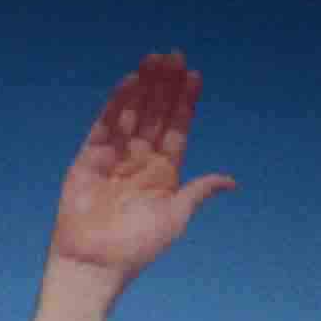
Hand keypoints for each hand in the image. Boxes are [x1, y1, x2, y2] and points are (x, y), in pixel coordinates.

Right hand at [38, 54, 231, 320]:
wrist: (95, 264)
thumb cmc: (137, 247)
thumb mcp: (176, 217)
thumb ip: (199, 191)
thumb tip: (230, 180)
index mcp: (164, 173)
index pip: (177, 129)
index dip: (186, 103)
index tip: (195, 76)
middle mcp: (140, 161)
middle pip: (156, 114)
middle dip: (165, 86)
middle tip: (174, 55)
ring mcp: (114, 158)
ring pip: (132, 114)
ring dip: (144, 87)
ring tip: (154, 59)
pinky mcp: (89, 158)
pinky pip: (105, 125)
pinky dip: (116, 103)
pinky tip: (130, 81)